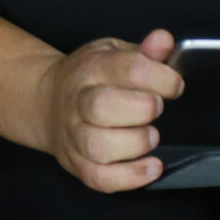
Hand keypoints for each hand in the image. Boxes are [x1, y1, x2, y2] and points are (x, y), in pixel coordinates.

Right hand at [34, 28, 185, 191]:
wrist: (45, 102)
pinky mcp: (77, 163)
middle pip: (102, 107)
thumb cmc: (91, 78)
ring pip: (98, 146)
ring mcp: (74, 135)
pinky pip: (99, 178)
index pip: (128, 69)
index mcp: (90, 68)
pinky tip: (151, 167)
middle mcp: (77, 101)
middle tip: (156, 108)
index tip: (174, 84)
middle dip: (142, 109)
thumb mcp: (113, 53)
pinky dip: (129, 178)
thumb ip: (143, 51)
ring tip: (150, 135)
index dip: (161, 78)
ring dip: (134, 143)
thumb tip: (163, 41)